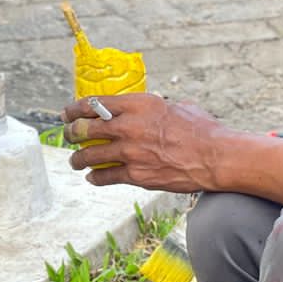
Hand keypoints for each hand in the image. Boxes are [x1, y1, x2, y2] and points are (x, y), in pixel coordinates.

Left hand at [61, 93, 221, 190]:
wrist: (214, 157)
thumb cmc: (201, 130)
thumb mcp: (176, 107)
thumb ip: (155, 109)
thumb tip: (148, 110)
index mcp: (139, 104)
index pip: (95, 103)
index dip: (75, 109)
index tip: (68, 113)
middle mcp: (129, 126)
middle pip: (86, 128)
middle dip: (72, 133)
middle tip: (68, 135)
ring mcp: (130, 152)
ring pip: (90, 155)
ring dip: (78, 158)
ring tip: (75, 161)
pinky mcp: (135, 175)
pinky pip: (106, 176)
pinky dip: (96, 177)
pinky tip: (92, 177)